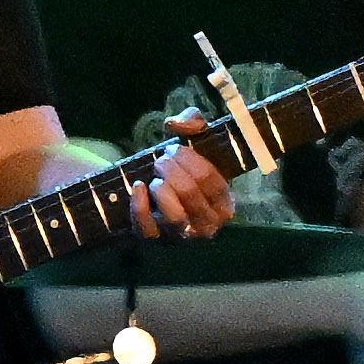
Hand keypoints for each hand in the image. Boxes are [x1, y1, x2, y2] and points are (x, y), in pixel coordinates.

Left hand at [127, 109, 234, 240]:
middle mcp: (207, 226)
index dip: (189, 159)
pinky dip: (139, 203)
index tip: (174, 149)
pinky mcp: (155, 241)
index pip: (210, 179)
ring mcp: (181, 237)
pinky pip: (146, 225)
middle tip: (161, 161)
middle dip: (170, 170)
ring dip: (160, 188)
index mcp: (224, 205)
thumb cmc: (182, 170)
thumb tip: (176, 124)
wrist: (152, 197)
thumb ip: (193, 122)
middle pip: (190, 192)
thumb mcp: (194, 142)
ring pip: (174, 215)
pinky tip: (139, 187)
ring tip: (155, 178)